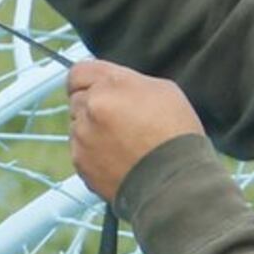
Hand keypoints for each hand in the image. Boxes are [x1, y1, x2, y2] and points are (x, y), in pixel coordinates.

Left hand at [66, 59, 202, 200]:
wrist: (175, 181)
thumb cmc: (176, 135)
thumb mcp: (162, 90)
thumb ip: (128, 82)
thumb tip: (112, 85)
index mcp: (111, 85)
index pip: (78, 72)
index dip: (88, 80)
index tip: (96, 88)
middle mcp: (91, 107)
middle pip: (77, 99)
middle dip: (93, 106)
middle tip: (119, 119)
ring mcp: (82, 137)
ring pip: (77, 126)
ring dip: (92, 130)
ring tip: (123, 143)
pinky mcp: (80, 163)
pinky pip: (80, 151)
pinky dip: (93, 153)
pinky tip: (118, 158)